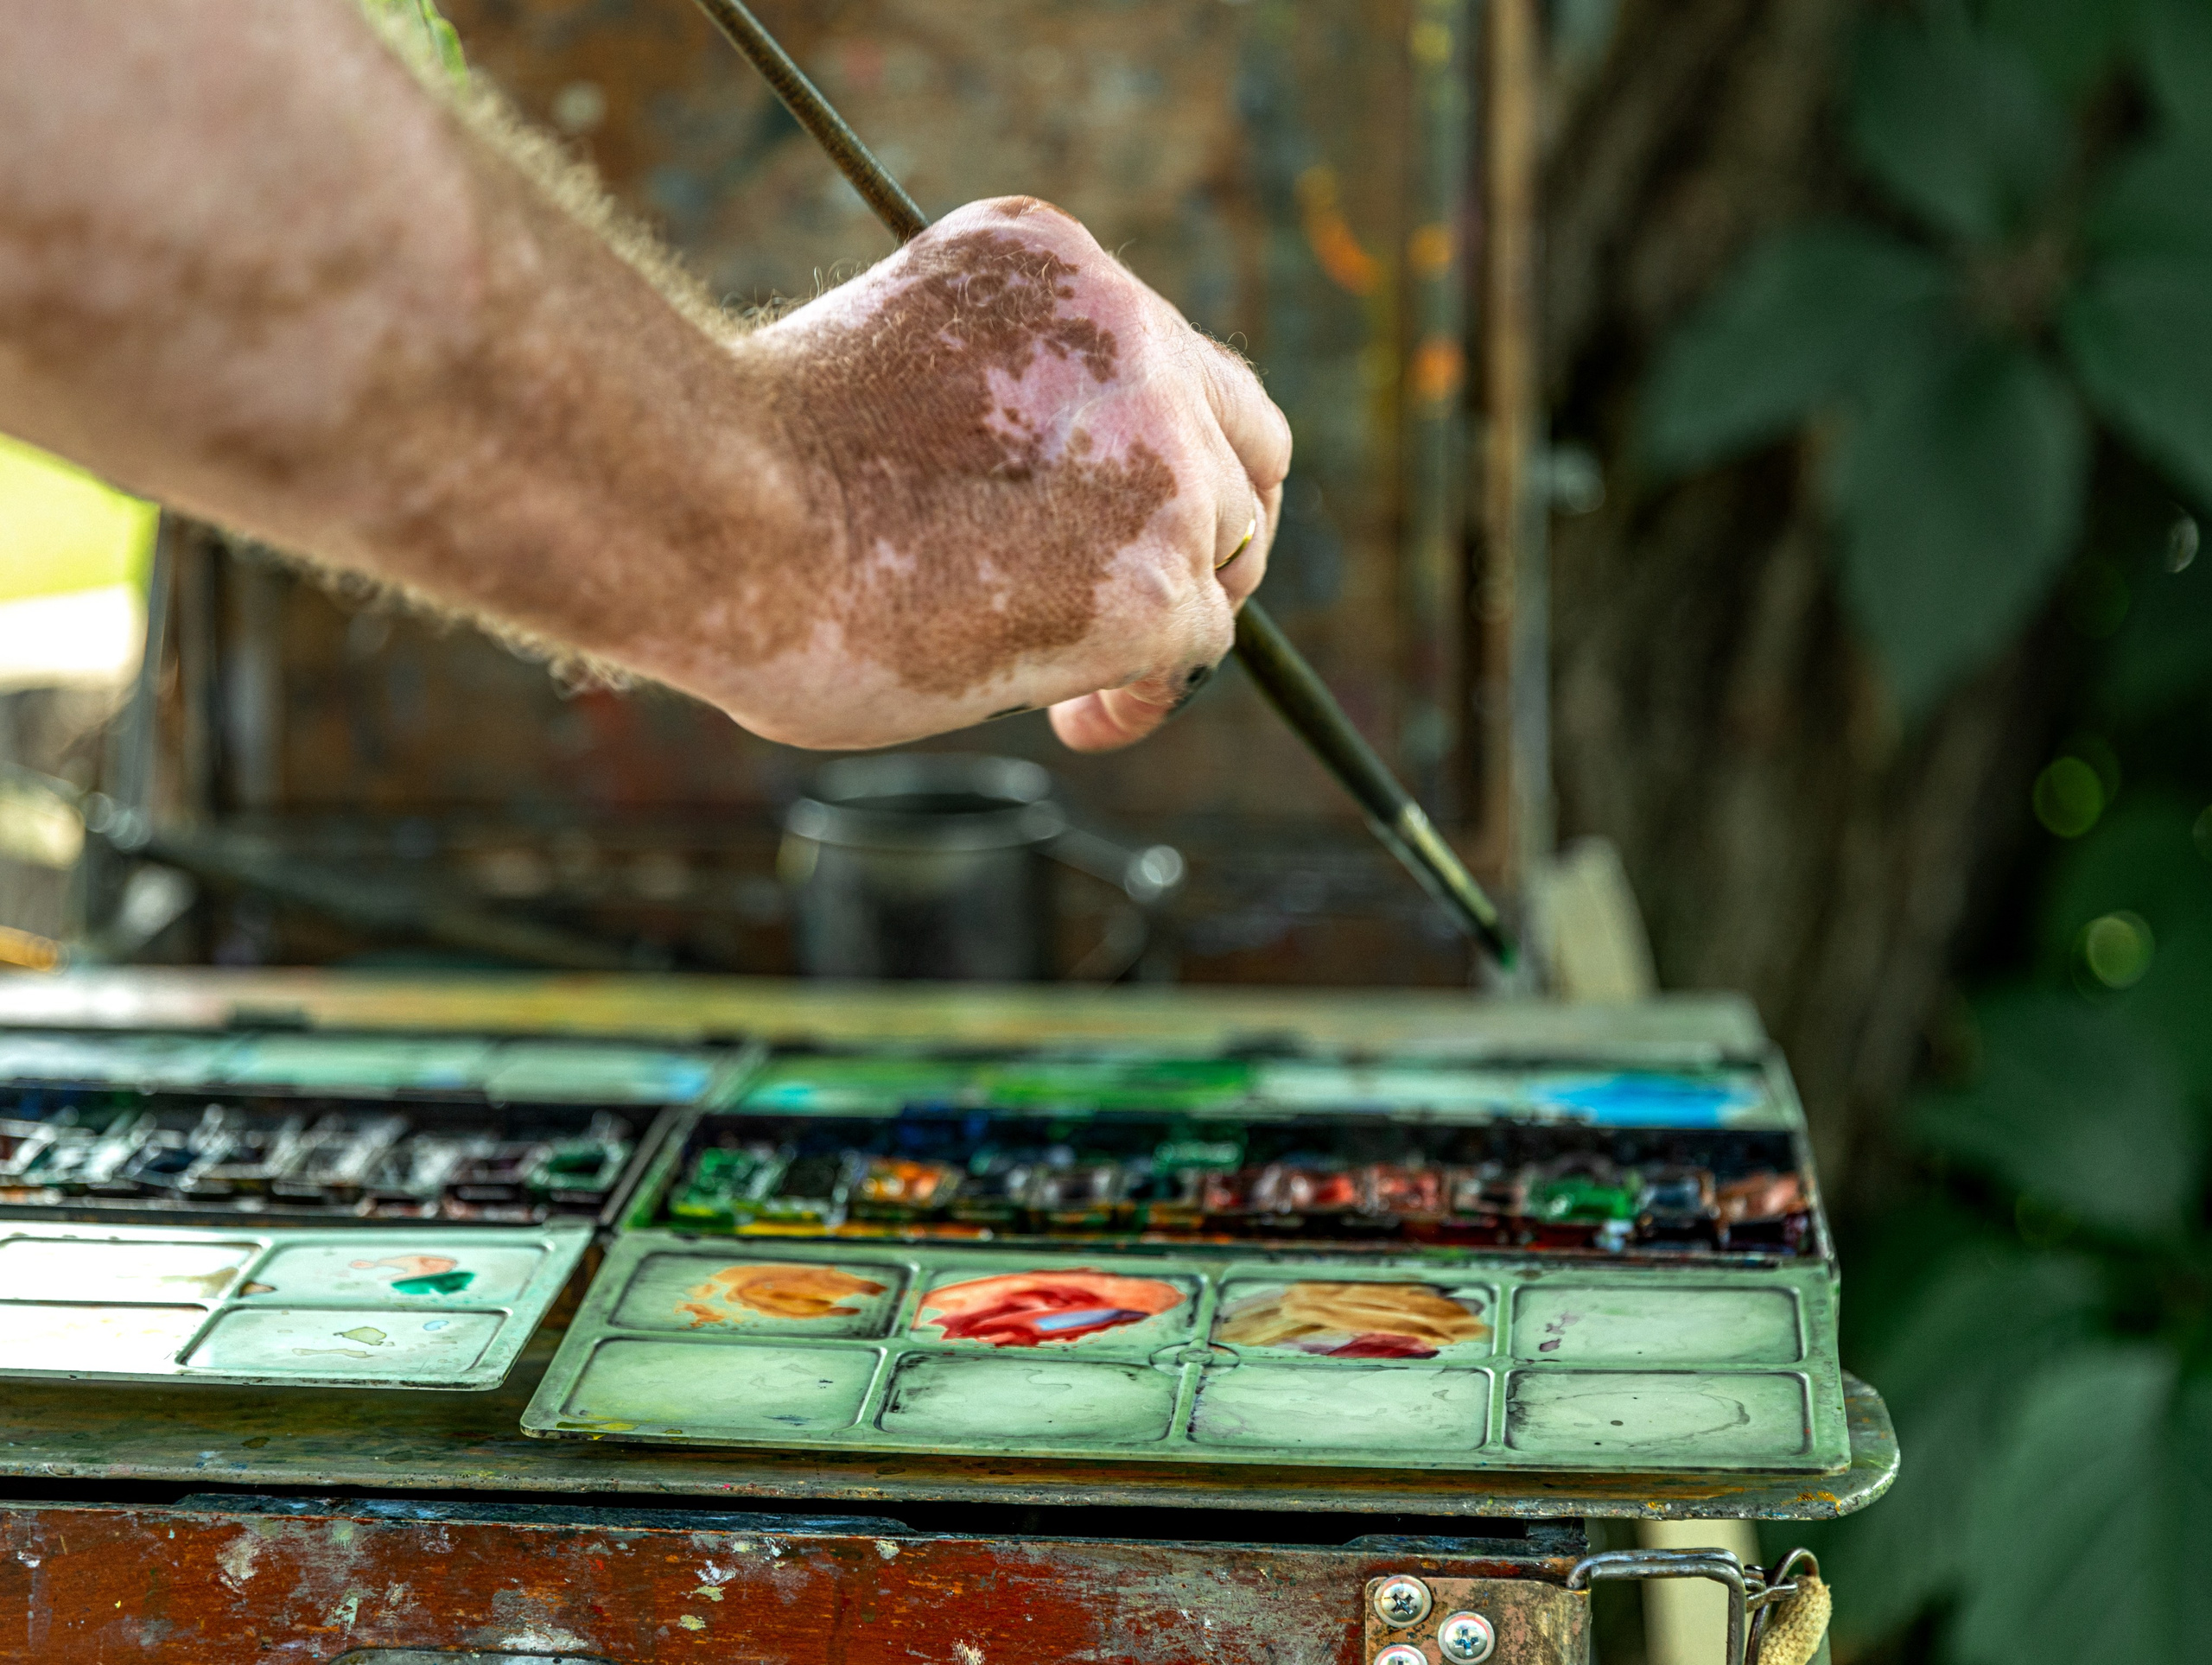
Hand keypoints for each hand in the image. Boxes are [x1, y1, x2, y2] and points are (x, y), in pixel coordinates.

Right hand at [736, 196, 1289, 750]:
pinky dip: (1146, 693)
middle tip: (1150, 609)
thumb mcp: (890, 377)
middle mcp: (1129, 332)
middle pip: (1242, 445)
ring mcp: (1158, 453)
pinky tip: (1077, 717)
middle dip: (1212, 534)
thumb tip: (1018, 521)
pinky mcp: (1158, 573)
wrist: (715, 504)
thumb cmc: (741, 462)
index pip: (1165, 356)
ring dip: (1163, 623)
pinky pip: (1196, 648)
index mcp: (1050, 262)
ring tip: (1074, 686)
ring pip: (1222, 555)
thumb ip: (988, 418)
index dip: (1160, 449)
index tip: (1104, 519)